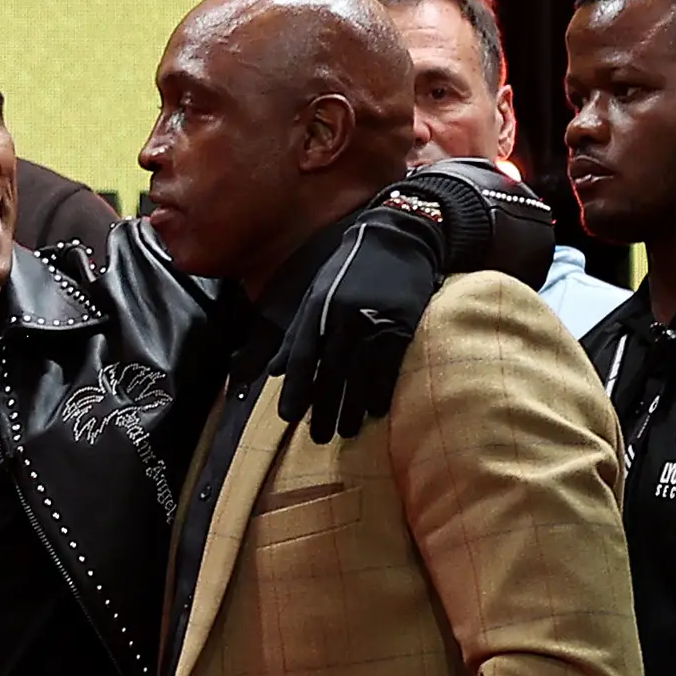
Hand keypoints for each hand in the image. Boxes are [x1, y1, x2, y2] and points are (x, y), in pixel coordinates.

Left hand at [272, 208, 436, 444]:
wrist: (398, 237)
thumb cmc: (350, 266)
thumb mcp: (315, 292)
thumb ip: (295, 332)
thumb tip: (273, 370)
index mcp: (317, 308)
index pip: (302, 357)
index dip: (294, 389)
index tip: (288, 417)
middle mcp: (342, 316)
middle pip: (329, 372)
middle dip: (322, 408)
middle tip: (318, 438)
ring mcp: (373, 320)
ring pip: (358, 374)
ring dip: (350, 407)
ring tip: (344, 432)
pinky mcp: (402, 323)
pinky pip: (388, 365)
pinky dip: (380, 390)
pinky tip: (373, 411)